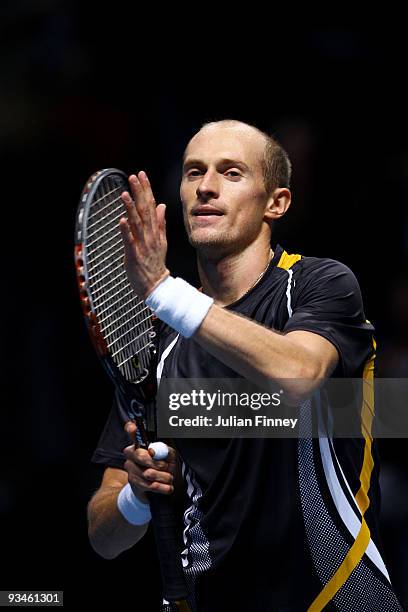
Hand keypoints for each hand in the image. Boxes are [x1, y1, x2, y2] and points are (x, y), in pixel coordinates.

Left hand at [119, 171, 169, 299]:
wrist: (156, 284)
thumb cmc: (155, 262)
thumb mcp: (160, 240)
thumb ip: (160, 222)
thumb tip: (161, 205)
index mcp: (155, 231)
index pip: (151, 205)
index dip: (146, 189)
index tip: (141, 175)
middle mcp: (150, 235)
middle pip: (145, 210)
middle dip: (139, 193)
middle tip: (134, 176)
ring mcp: (142, 244)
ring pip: (137, 223)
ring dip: (131, 208)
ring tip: (125, 194)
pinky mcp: (134, 255)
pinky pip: (130, 241)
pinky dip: (126, 231)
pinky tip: (122, 220)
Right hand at [123, 421, 176, 500]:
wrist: (159, 485)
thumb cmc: (163, 466)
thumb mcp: (169, 455)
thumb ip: (166, 450)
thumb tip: (160, 451)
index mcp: (139, 443)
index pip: (130, 432)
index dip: (131, 430)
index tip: (134, 428)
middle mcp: (131, 454)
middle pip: (141, 456)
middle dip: (159, 464)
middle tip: (168, 466)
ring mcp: (131, 468)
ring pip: (148, 473)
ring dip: (164, 477)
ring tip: (169, 477)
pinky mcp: (133, 482)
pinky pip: (150, 485)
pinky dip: (163, 487)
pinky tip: (168, 487)